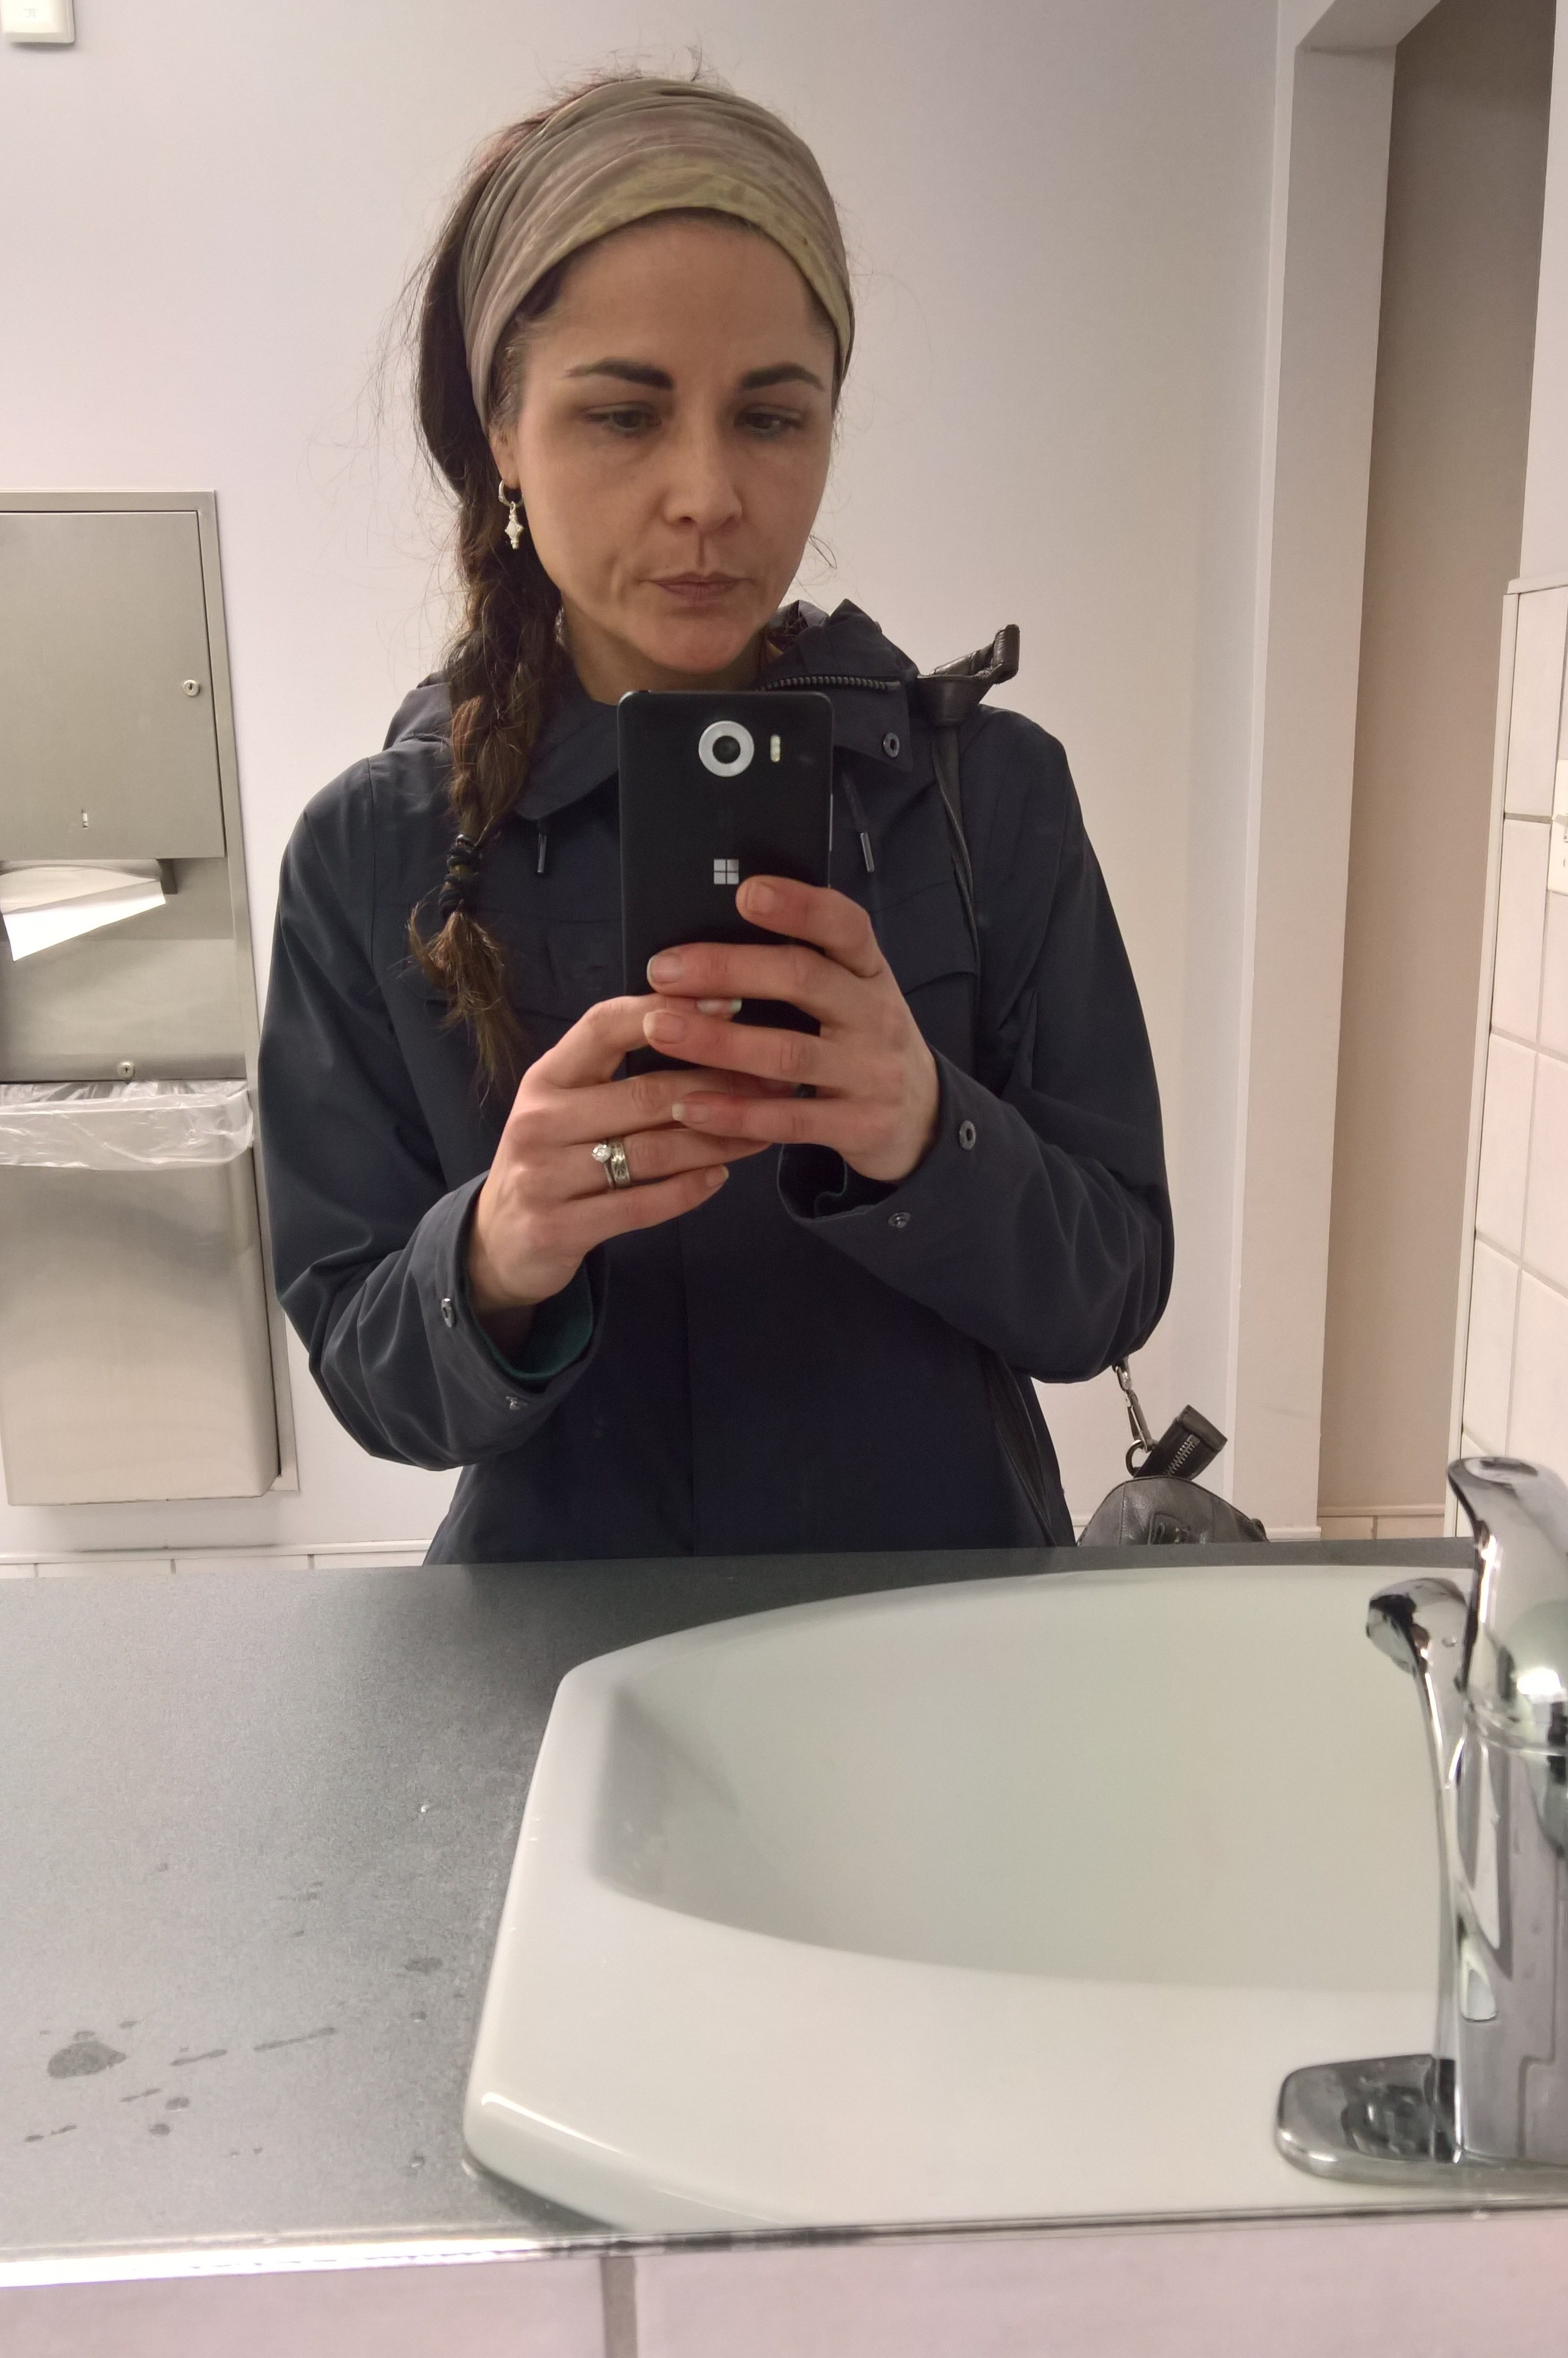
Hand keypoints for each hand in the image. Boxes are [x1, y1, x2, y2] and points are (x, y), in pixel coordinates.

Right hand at [467, 995, 776, 1334]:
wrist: (498, 1241)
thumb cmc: (553, 1158)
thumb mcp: (567, 1104)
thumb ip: (616, 1071)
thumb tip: (705, 1026)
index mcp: (546, 1076)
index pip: (606, 1025)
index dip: (668, 1011)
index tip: (730, 1004)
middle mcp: (539, 1119)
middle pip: (645, 1093)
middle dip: (719, 1084)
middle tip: (774, 1079)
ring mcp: (544, 1176)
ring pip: (652, 1151)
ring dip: (717, 1140)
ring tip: (763, 1129)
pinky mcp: (558, 1227)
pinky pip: (641, 1205)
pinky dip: (687, 1190)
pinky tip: (721, 1176)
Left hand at [639, 878, 940, 1183]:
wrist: (923, 1117)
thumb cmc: (862, 1042)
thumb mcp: (853, 996)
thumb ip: (804, 969)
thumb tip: (711, 941)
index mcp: (870, 973)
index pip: (846, 926)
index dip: (800, 906)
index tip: (746, 892)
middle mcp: (877, 1016)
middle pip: (805, 980)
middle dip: (729, 969)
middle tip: (664, 969)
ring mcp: (870, 1074)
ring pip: (788, 1054)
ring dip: (718, 1042)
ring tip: (660, 1029)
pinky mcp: (858, 1127)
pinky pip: (788, 1120)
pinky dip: (734, 1113)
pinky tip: (688, 1106)